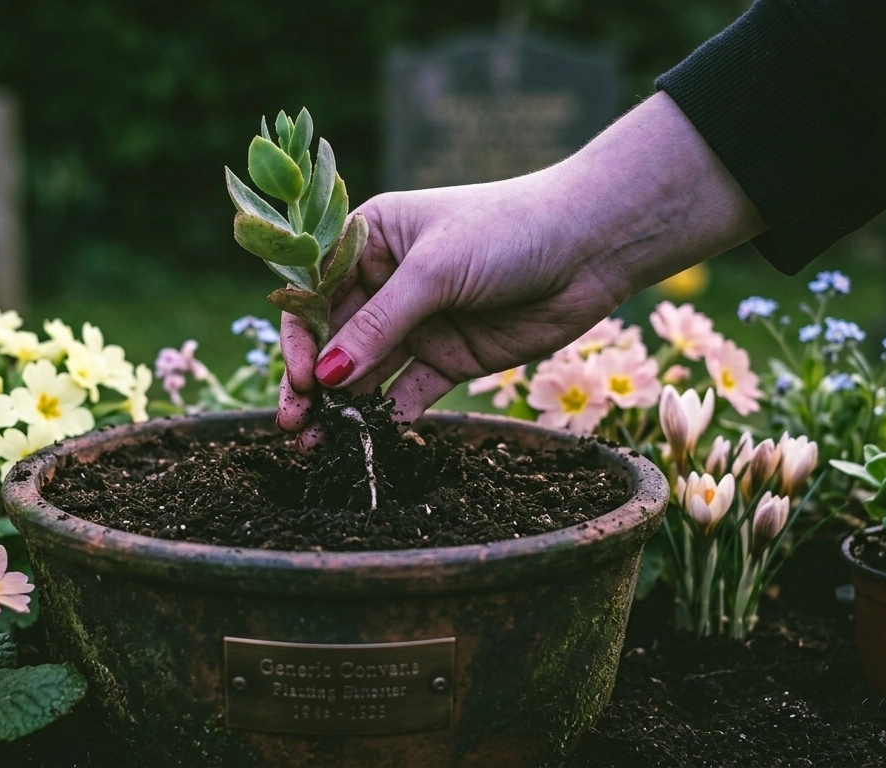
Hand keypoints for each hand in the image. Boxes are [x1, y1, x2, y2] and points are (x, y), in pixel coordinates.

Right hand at [278, 93, 764, 448]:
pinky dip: (385, 418)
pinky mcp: (449, 358)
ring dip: (340, 407)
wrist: (592, 246)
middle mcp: (385, 283)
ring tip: (318, 445)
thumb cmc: (508, 230)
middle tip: (293, 425)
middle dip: (311, 382)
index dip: (299, 337)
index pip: (314, 292)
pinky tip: (368, 444)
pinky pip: (407, 393)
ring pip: (364, 373)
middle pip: (333, 340)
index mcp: (368, 240)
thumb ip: (380, 325)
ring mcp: (417, 323)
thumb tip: (327, 378)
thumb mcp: (436, 270)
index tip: (300, 377)